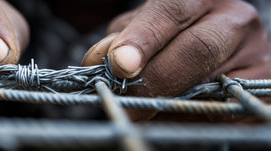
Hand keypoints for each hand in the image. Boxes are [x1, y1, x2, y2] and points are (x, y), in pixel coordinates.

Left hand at [82, 0, 270, 120]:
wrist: (219, 49)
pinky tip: (172, 112)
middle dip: (154, 80)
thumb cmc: (170, 37)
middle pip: (196, 49)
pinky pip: (223, 110)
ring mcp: (256, 54)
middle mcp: (235, 20)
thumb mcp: (141, 29)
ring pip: (210, 85)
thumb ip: (120, 40)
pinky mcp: (262, 87)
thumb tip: (100, 60)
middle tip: (125, 100)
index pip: (171, 12)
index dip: (142, 39)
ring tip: (143, 108)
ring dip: (169, 103)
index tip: (120, 64)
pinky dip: (190, 117)